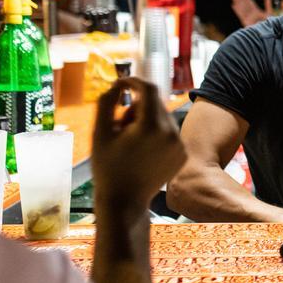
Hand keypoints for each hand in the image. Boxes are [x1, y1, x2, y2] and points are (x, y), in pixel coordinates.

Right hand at [92, 77, 186, 209]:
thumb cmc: (107, 166)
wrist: (125, 200)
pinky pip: (169, 132)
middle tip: (120, 125)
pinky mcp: (183, 153)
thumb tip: (118, 84)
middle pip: (155, 103)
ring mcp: (180, 144)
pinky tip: (142, 152)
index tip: (122, 83)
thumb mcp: (100, 132)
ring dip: (146, 120)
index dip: (134, 82)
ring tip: (130, 141)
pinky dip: (156, 134)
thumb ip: (106, 102)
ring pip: (162, 117)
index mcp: (151, 126)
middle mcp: (171, 132)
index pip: (148, 89)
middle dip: (136, 107)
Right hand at [231, 0, 273, 26]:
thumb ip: (268, 5)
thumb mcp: (269, 13)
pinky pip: (241, 15)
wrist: (267, 32)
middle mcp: (252, 15)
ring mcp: (249, 18)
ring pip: (242, 9)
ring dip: (238, 3)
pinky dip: (237, 10)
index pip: (251, 4)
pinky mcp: (246, 22)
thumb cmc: (269, 25)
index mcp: (257, 13)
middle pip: (245, 5)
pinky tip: (234, 5)